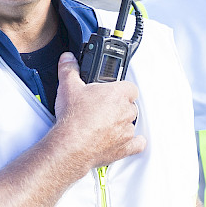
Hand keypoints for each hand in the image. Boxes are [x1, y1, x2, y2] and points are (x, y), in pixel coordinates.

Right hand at [51, 52, 144, 171]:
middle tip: (103, 108)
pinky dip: (133, 143)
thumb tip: (68, 59)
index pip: (130, 87)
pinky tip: (126, 140)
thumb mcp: (68, 87)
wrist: (71, 145)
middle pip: (130, 105)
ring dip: (122, 123)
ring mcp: (126, 130)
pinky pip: (137, 144)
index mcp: (117, 94)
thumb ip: (69, 70)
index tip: (110, 91)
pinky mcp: (125, 147)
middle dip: (119, 106)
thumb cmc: (73, 118)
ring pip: (131, 123)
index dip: (121, 89)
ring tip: (105, 125)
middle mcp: (126, 111)